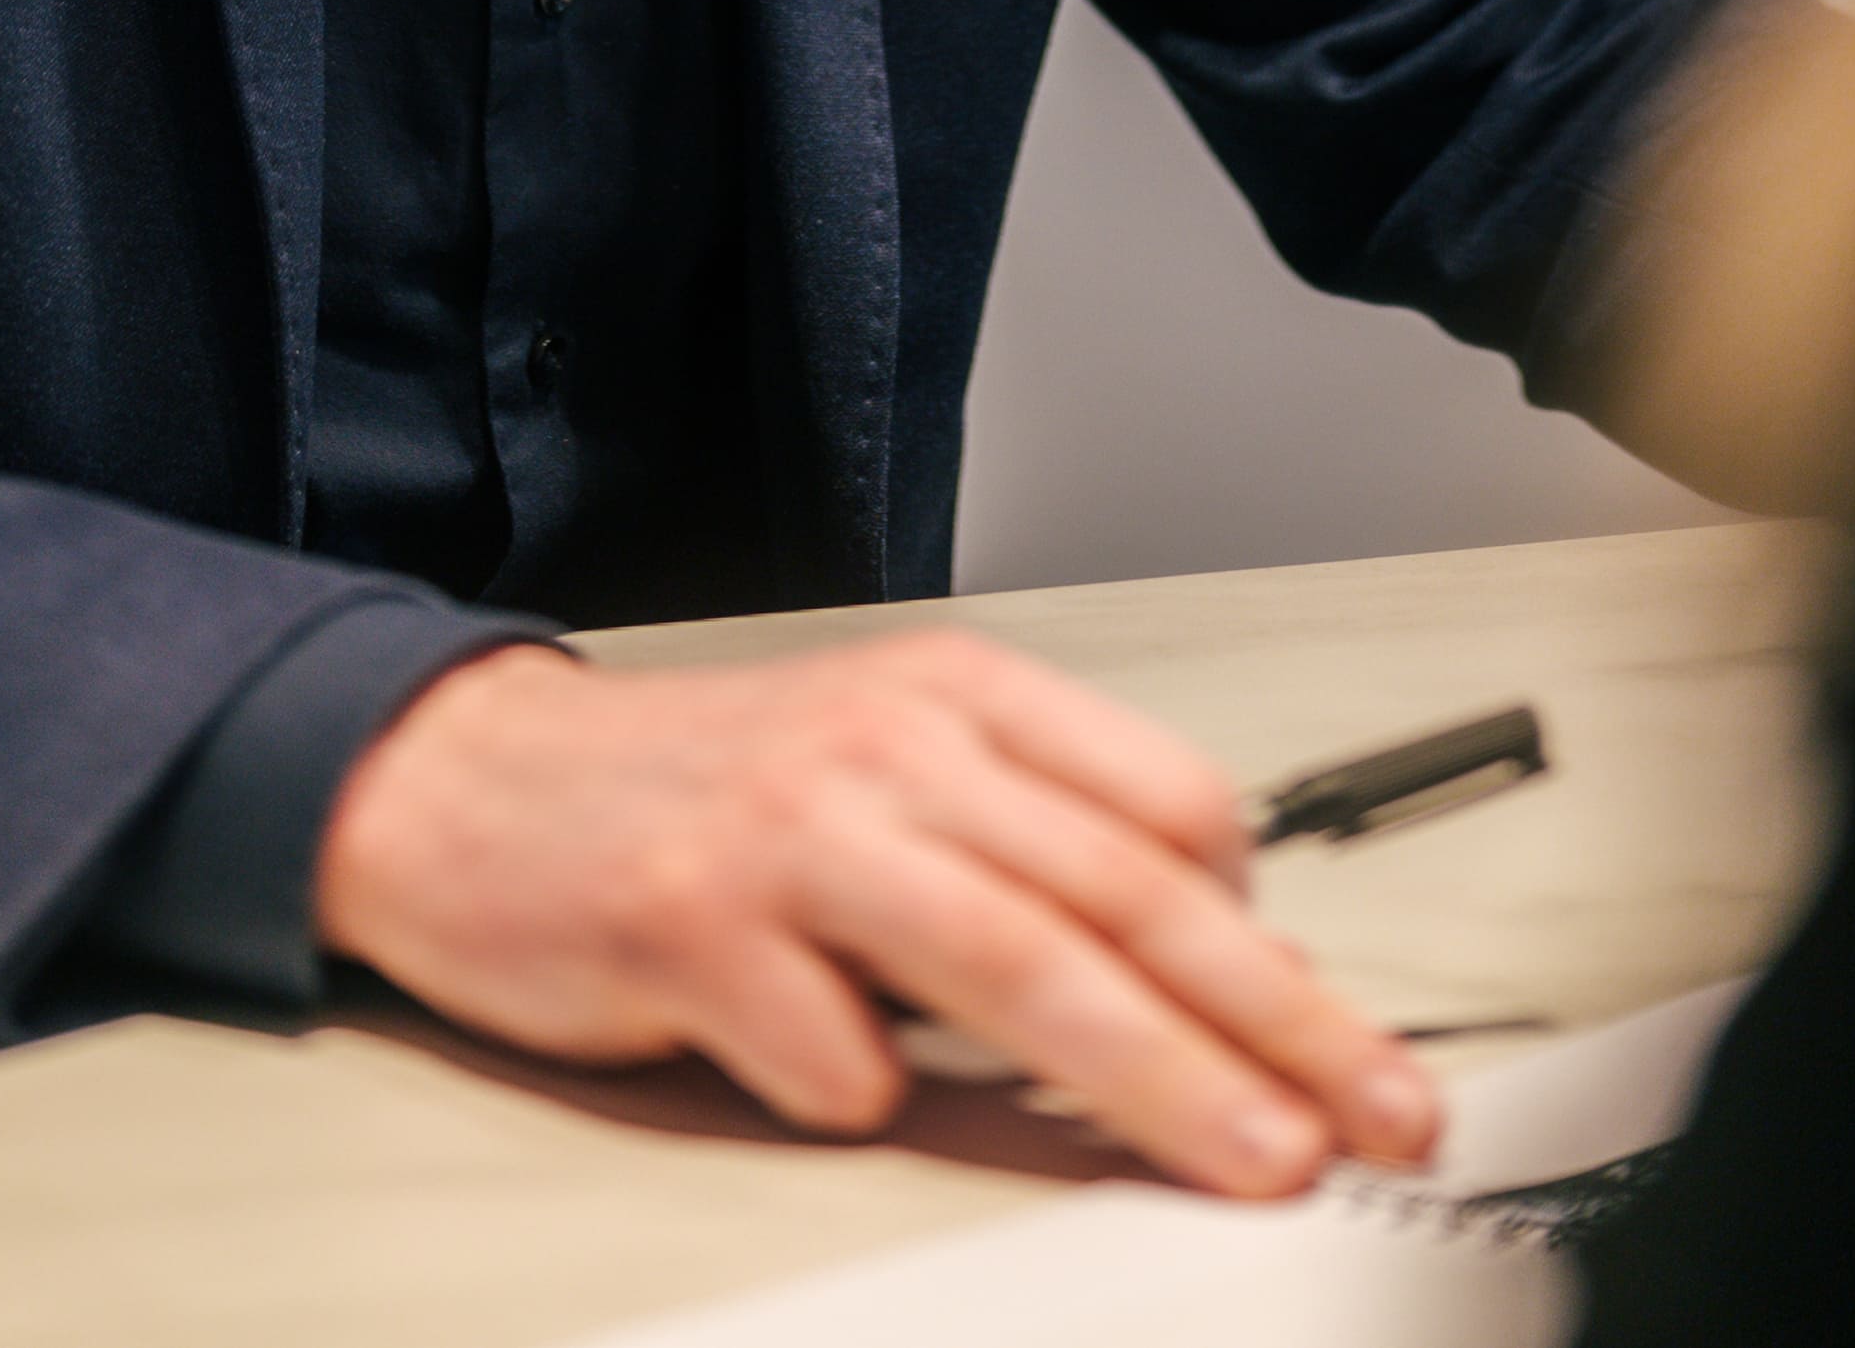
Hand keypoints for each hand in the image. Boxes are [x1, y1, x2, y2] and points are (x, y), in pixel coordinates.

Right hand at [313, 630, 1443, 1196]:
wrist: (475, 784)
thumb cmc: (703, 797)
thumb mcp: (889, 770)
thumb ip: (1028, 842)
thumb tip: (1198, 964)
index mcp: (961, 698)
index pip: (1172, 807)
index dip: (1272, 935)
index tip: (1342, 1039)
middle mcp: (893, 745)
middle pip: (1129, 893)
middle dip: (1278, 1019)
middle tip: (1379, 1112)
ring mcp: (796, 830)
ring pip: (1025, 958)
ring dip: (1159, 1073)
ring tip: (1254, 1156)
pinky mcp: (692, 921)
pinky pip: (828, 1044)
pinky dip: (868, 1091)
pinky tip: (863, 1096)